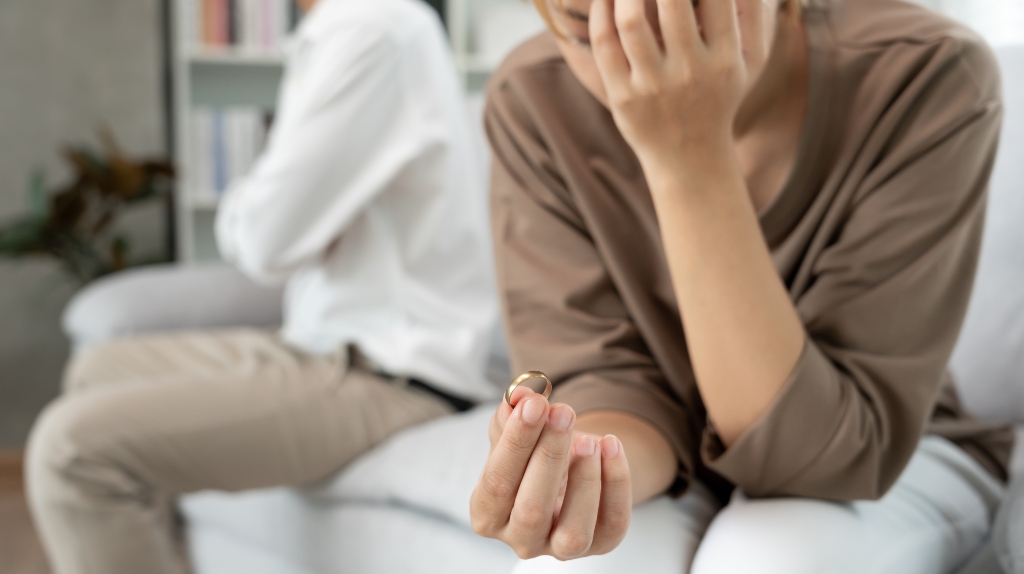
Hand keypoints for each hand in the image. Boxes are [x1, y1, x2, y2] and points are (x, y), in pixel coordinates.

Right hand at [469, 387, 631, 559]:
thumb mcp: (518, 432)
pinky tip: (611, 446)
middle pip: (531, 510)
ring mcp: (560, 549)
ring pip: (573, 532)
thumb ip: (513, 414)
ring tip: (589, 439)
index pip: (496, 483)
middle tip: (563, 412)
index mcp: (488, 514)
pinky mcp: (600, 545)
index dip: (515, 443)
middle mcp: (521, 539)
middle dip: (548, 456)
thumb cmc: (533, 453)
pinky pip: (612, 524)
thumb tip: (520, 394)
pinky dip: (616, 483)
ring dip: (583, 480)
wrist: (569, 469)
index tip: (533, 404)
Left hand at [589, 0, 770, 166]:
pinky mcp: (623, 98)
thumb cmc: (720, 98)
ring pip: (632, 20)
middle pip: (671, 0)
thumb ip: (755, 13)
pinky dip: (601, 12)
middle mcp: (691, 72)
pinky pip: (605, 45)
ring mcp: (653, 86)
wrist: (690, 159)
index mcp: (725, 59)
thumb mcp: (751, 62)